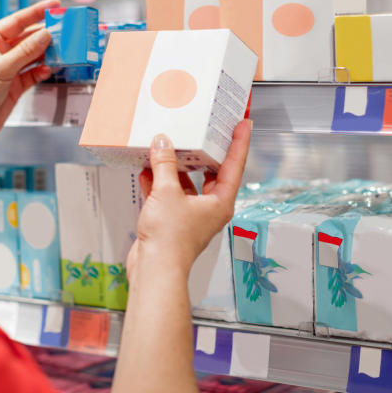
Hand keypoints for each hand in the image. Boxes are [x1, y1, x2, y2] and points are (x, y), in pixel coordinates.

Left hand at [0, 0, 59, 148]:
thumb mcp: (0, 68)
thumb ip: (26, 52)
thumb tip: (45, 35)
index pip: (16, 22)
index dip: (35, 13)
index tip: (53, 5)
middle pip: (27, 38)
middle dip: (45, 35)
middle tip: (64, 29)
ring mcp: (8, 70)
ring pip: (33, 56)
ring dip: (46, 54)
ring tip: (62, 49)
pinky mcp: (15, 86)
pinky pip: (33, 74)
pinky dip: (42, 72)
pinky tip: (48, 69)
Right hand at [127, 120, 251, 282]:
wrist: (155, 268)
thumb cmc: (171, 242)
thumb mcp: (167, 192)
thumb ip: (165, 165)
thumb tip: (163, 145)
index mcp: (221, 202)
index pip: (235, 165)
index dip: (240, 142)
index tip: (243, 124)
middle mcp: (210, 209)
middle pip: (211, 173)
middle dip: (203, 153)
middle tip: (204, 131)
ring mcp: (191, 215)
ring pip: (186, 184)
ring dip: (174, 168)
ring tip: (166, 148)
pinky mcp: (174, 222)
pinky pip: (169, 196)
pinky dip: (159, 183)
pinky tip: (148, 170)